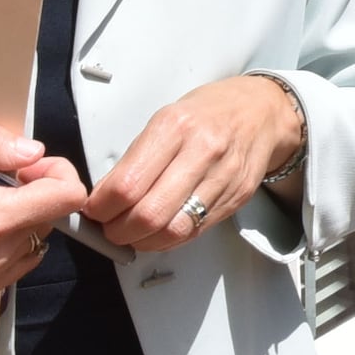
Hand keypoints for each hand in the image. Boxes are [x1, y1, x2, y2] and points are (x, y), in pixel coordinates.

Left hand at [83, 74, 309, 252]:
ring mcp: (222, 178)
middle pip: (149, 214)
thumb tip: (104, 196)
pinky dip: (169, 239)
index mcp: (174, 127)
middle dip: (119, 231)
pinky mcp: (236, 198)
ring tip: (131, 234)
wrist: (261, 112)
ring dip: (143, 242)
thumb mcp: (165, 119)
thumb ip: (136, 158)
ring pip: (173, 230)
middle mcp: (201, 152)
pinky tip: (158, 233)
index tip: (93, 211)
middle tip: (109, 229)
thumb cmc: (207, 113)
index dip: (102, 207)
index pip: (127, 183)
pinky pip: (195, 231)